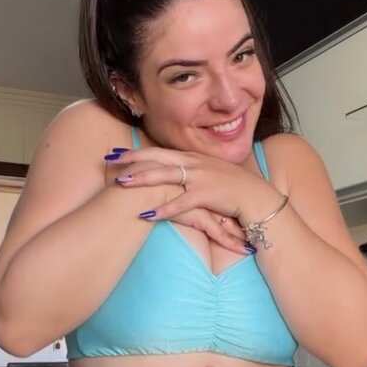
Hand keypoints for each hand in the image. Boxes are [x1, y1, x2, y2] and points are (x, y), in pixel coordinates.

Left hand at [105, 154, 247, 253]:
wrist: (256, 197)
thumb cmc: (233, 188)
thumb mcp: (210, 173)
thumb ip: (192, 171)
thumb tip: (173, 175)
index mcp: (193, 157)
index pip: (160, 151)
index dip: (137, 151)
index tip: (117, 153)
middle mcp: (194, 163)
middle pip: (157, 158)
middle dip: (132, 159)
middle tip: (110, 160)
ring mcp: (200, 177)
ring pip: (165, 176)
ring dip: (142, 179)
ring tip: (122, 183)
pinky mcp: (207, 194)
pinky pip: (181, 202)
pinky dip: (164, 209)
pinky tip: (148, 215)